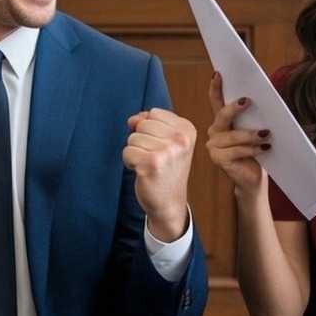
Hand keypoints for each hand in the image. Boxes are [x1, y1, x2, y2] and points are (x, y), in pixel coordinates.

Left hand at [123, 107, 195, 241]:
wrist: (169, 203)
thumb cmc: (166, 170)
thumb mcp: (166, 142)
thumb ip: (150, 124)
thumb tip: (132, 120)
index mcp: (187, 129)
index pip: (154, 113)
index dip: (149, 129)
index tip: (161, 145)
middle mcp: (181, 139)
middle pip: (142, 124)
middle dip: (141, 140)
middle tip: (154, 158)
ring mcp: (167, 151)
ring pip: (133, 138)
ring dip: (135, 152)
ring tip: (149, 165)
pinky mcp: (152, 163)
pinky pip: (127, 151)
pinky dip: (130, 162)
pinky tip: (143, 172)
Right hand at [205, 72, 269, 194]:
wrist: (252, 179)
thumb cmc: (255, 153)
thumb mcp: (255, 132)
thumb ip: (254, 119)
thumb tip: (265, 102)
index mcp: (222, 122)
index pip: (216, 101)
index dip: (216, 88)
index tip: (218, 74)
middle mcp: (215, 131)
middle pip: (222, 115)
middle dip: (234, 107)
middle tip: (247, 100)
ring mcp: (214, 146)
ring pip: (232, 135)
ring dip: (251, 134)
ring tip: (267, 133)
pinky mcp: (217, 159)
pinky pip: (236, 151)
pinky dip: (252, 149)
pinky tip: (265, 149)